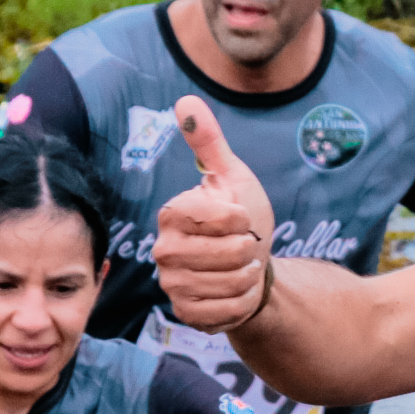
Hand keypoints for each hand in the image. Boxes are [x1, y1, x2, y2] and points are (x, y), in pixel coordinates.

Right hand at [151, 98, 277, 328]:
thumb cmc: (241, 219)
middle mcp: (164, 249)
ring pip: (230, 283)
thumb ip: (208, 142)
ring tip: (242, 267)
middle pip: (228, 253)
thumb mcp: (232, 176)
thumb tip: (186, 101)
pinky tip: (236, 291)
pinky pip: (225, 311)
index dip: (242, 218)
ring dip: (248, 276)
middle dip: (249, 250)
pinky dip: (242, 302)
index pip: (217, 216)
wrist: (251, 267)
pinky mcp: (184, 312)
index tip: (242, 216)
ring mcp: (171, 284)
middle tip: (244, 245)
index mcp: (172, 213)